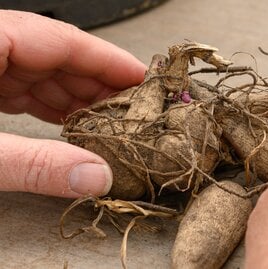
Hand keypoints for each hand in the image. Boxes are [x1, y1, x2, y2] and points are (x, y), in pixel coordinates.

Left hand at [0, 10, 145, 197]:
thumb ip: (35, 164)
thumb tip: (96, 178)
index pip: (65, 40)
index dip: (111, 61)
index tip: (145, 80)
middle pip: (61, 57)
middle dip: (100, 86)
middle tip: (134, 113)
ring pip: (46, 74)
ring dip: (79, 101)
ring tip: (109, 125)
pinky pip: (27, 87)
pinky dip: (53, 107)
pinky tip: (72, 126)